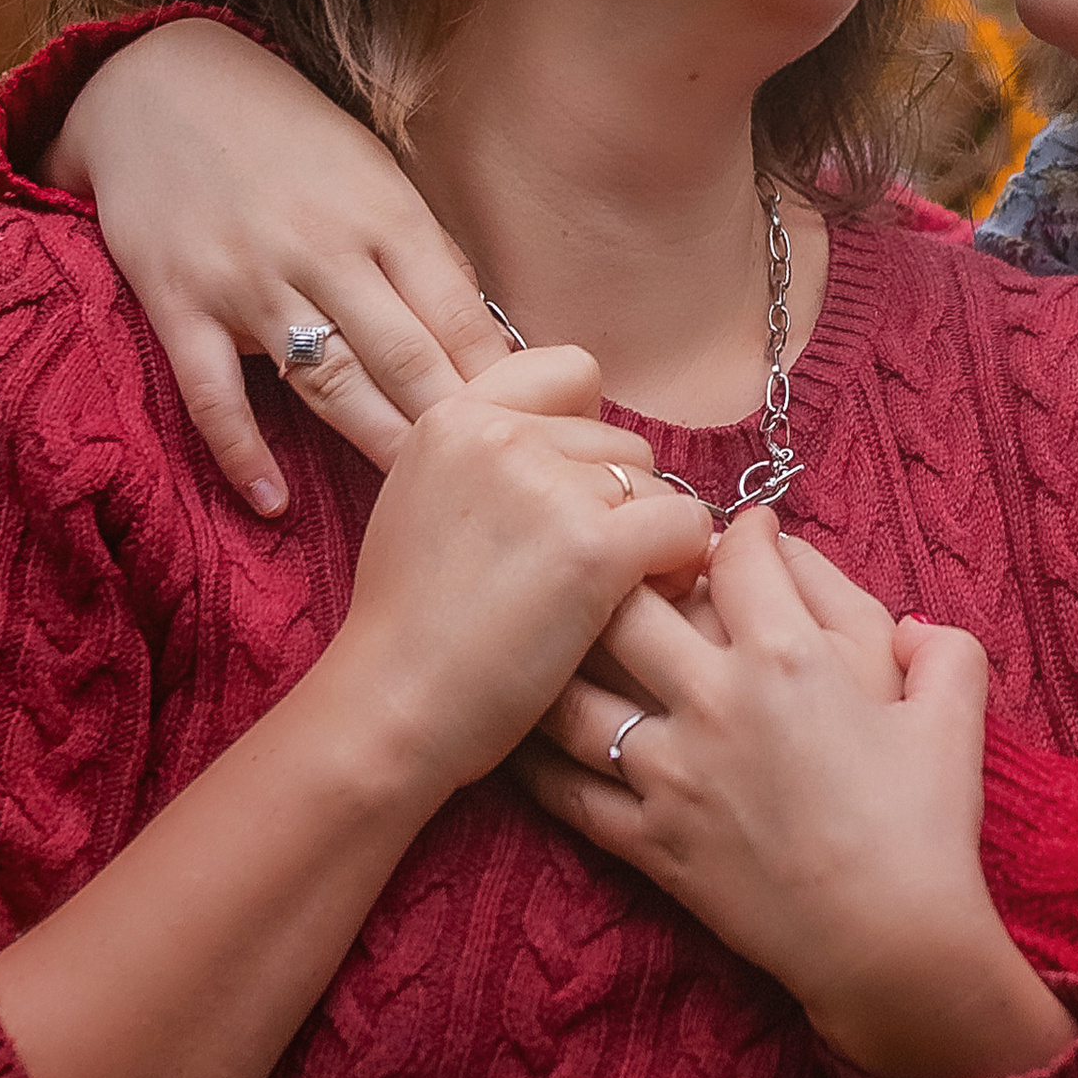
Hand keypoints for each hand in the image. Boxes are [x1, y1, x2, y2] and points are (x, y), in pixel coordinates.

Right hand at [46, 20, 509, 511]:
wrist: (155, 84)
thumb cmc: (282, 132)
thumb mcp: (370, 166)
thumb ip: (420, 248)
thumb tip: (484, 330)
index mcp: (383, 213)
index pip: (459, 316)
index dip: (501, 384)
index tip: (535, 435)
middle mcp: (321, 249)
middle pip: (405, 360)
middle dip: (454, 429)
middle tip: (493, 489)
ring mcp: (247, 280)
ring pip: (326, 383)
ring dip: (376, 446)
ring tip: (416, 505)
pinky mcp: (179, 304)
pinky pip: (215, 394)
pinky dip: (243, 452)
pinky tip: (274, 503)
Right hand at [309, 348, 712, 812]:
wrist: (390, 707)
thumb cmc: (411, 625)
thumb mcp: (423, 500)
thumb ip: (491, 457)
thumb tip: (584, 450)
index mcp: (454, 415)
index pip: (570, 371)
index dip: (587, 433)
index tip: (569, 493)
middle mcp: (501, 434)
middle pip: (620, 441)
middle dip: (618, 502)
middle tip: (579, 567)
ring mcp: (548, 487)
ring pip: (658, 485)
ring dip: (650, 539)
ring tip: (603, 595)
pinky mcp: (593, 547)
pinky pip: (687, 527)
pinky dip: (681, 567)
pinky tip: (643, 603)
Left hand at [517, 514, 1075, 1077]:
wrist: (891, 944)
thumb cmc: (925, 825)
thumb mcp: (953, 713)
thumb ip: (940, 646)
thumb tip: (904, 620)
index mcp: (787, 656)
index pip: (735, 553)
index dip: (739, 529)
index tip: (742, 533)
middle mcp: (711, 701)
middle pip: (621, 605)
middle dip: (620, 571)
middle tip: (632, 570)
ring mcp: (667, 774)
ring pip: (571, 694)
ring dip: (557, 658)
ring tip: (553, 640)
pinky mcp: (646, 841)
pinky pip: (566, 790)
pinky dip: (538, 761)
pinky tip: (529, 737)